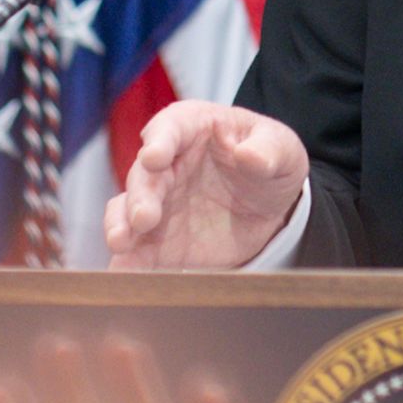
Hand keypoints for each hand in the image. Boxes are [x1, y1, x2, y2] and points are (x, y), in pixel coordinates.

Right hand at [103, 101, 306, 269]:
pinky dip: (127, 262)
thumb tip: (251, 156)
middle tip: (144, 218)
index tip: (154, 157)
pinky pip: (137, 250)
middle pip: (144, 176)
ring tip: (121, 244)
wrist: (268, 204)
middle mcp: (165, 164)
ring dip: (121, 226)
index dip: (160, 141)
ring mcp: (158, 204)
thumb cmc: (268, 160)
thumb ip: (268, 150)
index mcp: (192, 128)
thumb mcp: (281, 148)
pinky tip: (123, 275)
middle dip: (140, 196)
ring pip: (126, 212)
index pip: (170, 128)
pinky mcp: (159, 240)